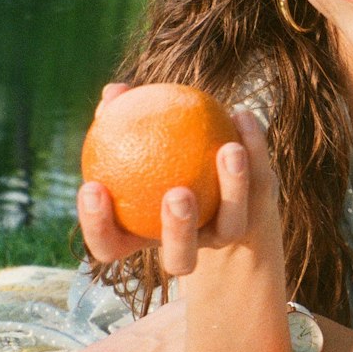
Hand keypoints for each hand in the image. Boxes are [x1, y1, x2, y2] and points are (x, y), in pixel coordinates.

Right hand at [78, 87, 274, 278]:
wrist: (213, 181)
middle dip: (179, 229)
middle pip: (181, 259)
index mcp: (143, 239)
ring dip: (233, 188)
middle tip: (179, 192)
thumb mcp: (136, 140)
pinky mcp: (259, 214)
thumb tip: (114, 92)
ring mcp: (224, 237)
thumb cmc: (155, 157)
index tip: (92, 186)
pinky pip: (259, 182)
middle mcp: (186, 248)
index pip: (109, 247)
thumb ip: (121, 120)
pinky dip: (254, 146)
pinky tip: (242, 114)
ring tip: (230, 149)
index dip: (96, 226)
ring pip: (232, 226)